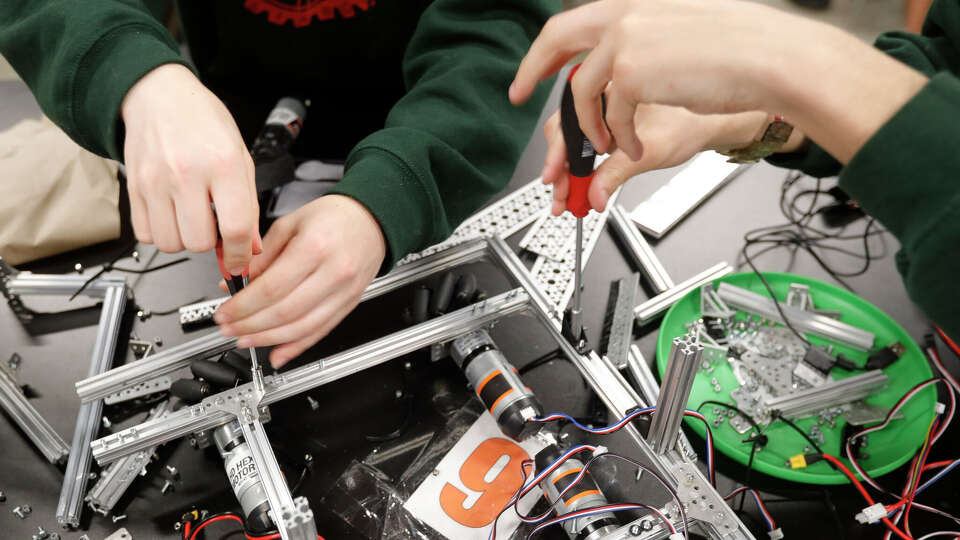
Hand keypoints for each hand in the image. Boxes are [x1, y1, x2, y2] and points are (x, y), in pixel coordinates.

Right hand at [121, 64, 258, 273]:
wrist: (160, 95)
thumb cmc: (204, 122)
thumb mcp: (241, 158)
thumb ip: (248, 206)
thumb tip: (250, 247)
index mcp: (223, 164)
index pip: (235, 229)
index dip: (240, 255)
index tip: (239, 263)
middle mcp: (187, 173)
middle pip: (199, 243)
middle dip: (210, 243)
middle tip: (213, 224)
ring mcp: (156, 181)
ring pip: (171, 244)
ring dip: (184, 239)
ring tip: (191, 216)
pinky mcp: (134, 187)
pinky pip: (145, 234)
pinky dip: (160, 233)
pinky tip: (171, 214)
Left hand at [215, 195, 385, 367]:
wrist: (372, 220)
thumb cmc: (333, 217)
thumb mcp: (290, 224)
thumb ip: (262, 255)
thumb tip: (237, 280)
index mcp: (315, 247)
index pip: (271, 288)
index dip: (243, 306)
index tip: (224, 312)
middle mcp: (333, 273)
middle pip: (284, 312)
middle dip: (250, 325)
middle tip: (229, 328)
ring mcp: (344, 292)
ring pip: (302, 328)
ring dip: (269, 339)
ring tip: (245, 340)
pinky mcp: (349, 304)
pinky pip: (321, 332)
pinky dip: (297, 347)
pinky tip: (277, 354)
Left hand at [511, 0, 926, 163]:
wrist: (770, 59)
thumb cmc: (742, 50)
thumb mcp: (681, 38)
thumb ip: (645, 47)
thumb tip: (619, 72)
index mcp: (636, 6)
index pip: (574, 22)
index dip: (547, 48)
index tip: (534, 67)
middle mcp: (625, 15)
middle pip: (557, 39)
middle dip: (532, 69)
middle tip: (520, 94)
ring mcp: (625, 41)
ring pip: (581, 91)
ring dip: (592, 126)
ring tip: (612, 145)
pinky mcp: (631, 72)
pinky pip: (609, 117)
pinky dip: (620, 140)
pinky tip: (638, 148)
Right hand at [541, 104, 772, 214]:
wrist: (710, 125)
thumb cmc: (691, 123)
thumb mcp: (651, 150)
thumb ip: (617, 174)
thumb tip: (594, 195)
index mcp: (609, 86)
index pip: (569, 120)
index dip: (558, 153)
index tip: (554, 178)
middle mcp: (602, 95)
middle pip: (565, 131)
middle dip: (560, 168)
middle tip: (561, 195)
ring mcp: (604, 111)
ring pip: (573, 140)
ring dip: (569, 172)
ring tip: (570, 197)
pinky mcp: (609, 125)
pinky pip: (587, 144)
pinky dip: (583, 167)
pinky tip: (583, 185)